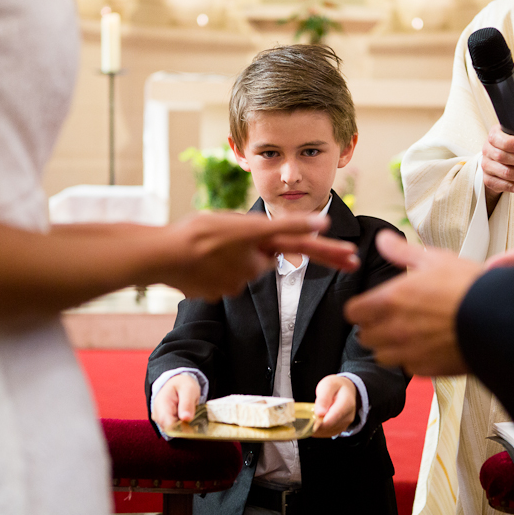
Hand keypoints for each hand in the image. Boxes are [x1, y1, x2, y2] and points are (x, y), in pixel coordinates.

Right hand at [151, 373, 200, 430]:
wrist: (177, 383)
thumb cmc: (182, 385)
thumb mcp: (189, 389)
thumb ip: (187, 403)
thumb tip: (186, 419)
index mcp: (162, 403)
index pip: (168, 424)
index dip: (181, 428)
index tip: (191, 424)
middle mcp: (157, 413)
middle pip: (170, 429)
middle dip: (183, 427)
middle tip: (191, 414)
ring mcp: (159, 418)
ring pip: (172, 431)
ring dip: (182, 426)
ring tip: (187, 412)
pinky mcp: (162, 422)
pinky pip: (173, 429)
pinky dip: (180, 426)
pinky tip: (183, 416)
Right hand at [164, 212, 358, 300]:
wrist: (160, 254)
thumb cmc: (193, 231)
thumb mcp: (231, 220)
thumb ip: (258, 231)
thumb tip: (278, 247)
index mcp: (256, 235)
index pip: (298, 240)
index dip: (326, 248)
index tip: (351, 254)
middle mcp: (254, 257)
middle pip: (283, 255)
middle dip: (325, 257)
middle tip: (353, 259)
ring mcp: (242, 278)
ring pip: (249, 269)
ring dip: (238, 261)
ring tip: (211, 249)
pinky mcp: (228, 293)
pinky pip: (231, 282)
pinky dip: (221, 274)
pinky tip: (202, 267)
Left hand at [312, 375, 357, 437]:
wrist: (347, 390)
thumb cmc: (336, 386)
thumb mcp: (328, 385)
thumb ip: (323, 398)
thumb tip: (319, 413)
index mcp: (346, 404)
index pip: (332, 419)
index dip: (318, 423)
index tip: (308, 421)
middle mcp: (348, 416)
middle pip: (328, 427)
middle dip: (315, 424)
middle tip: (307, 417)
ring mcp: (345, 424)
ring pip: (327, 432)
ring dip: (316, 427)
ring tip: (312, 416)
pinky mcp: (340, 428)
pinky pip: (328, 433)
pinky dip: (319, 430)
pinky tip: (315, 422)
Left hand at [345, 231, 482, 375]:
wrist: (497, 318)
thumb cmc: (467, 286)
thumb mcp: (433, 259)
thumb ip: (401, 251)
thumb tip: (382, 239)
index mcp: (390, 300)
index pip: (353, 312)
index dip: (361, 307)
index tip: (371, 304)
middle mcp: (394, 329)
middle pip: (364, 336)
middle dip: (373, 327)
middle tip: (391, 318)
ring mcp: (409, 352)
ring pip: (383, 356)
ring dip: (389, 346)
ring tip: (408, 335)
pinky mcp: (426, 369)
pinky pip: (408, 367)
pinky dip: (412, 359)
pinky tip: (427, 346)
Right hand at [481, 125, 513, 204]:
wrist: (499, 163)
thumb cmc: (513, 148)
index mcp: (494, 136)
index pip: (498, 139)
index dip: (510, 143)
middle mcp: (487, 151)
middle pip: (503, 157)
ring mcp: (487, 168)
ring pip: (507, 173)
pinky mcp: (490, 182)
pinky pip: (508, 187)